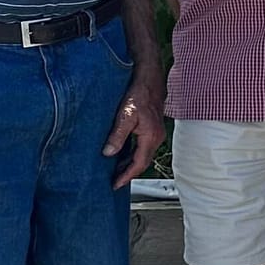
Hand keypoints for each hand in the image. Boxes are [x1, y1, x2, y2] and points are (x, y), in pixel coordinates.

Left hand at [104, 67, 167, 189]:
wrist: (149, 79)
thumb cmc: (139, 94)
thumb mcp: (124, 115)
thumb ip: (117, 136)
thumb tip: (108, 153)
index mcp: (150, 137)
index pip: (139, 164)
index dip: (127, 176)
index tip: (116, 184)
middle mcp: (156, 138)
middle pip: (142, 162)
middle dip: (128, 173)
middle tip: (114, 182)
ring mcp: (156, 134)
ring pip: (143, 155)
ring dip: (130, 164)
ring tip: (116, 171)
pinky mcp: (153, 129)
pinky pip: (143, 148)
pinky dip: (133, 155)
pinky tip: (123, 155)